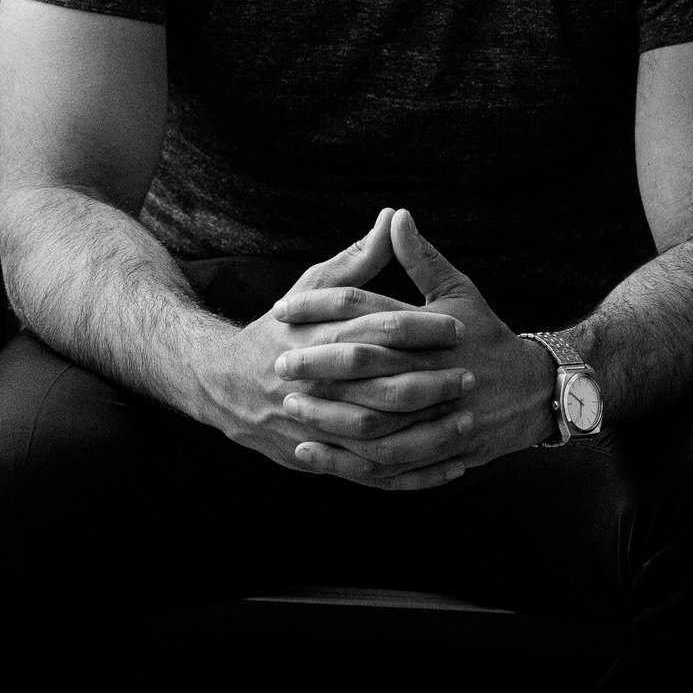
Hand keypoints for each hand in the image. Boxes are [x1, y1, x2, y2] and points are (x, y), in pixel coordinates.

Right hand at [193, 209, 475, 483]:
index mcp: (316, 335)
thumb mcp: (313, 287)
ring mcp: (313, 424)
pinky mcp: (319, 456)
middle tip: (469, 376)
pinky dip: (411, 475)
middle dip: (427, 382)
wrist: (223, 383)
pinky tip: (450, 467)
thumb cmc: (281, 328)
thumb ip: (357, 259)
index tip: (457, 327)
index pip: (374, 329)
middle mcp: (313, 382)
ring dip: (424, 431)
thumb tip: (394, 217)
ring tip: (465, 421)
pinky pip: (369, 472)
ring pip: (375, 434)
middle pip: (377, 384)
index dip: (418, 328)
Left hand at [274, 209, 556, 489]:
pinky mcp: (435, 450)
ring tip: (291, 406)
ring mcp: (436, 414)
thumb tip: (395, 215)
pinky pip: (385, 463)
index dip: (320, 307)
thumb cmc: (488, 335)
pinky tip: (311, 452)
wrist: (535, 391)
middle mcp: (432, 369)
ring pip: (372, 418)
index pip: (366, 311)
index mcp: (430, 327)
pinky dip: (345, 461)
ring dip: (327, 414)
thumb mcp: (459, 291)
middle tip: (277, 362)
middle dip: (317, 363)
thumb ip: (421, 258)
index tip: (282, 310)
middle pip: (364, 364)